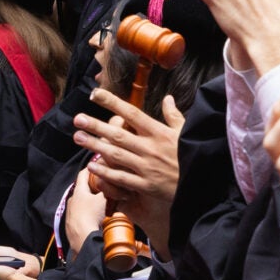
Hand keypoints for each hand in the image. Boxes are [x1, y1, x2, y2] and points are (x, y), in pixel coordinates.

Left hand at [64, 170, 105, 250]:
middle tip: (105, 186)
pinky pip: (81, 215)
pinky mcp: (71, 225)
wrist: (83, 239)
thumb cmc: (92, 216)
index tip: (98, 165)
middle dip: (93, 187)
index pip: (83, 174)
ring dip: (91, 202)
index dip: (92, 168)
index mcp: (79, 191)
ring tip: (103, 204)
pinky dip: (88, 214)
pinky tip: (97, 218)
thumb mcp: (105, 199)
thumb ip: (109, 189)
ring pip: (82, 203)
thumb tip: (116, 183)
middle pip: (83, 189)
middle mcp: (72, 201)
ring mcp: (70, 213)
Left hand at [77, 91, 184, 251]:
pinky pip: (121, 178)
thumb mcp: (186, 133)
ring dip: (95, 145)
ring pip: (116, 154)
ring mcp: (147, 167)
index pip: (132, 113)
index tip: (95, 94)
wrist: (202, 185)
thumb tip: (167, 98)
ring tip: (78, 137)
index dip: (112, 102)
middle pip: (118, 134)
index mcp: (159, 132)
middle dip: (96, 125)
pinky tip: (92, 166)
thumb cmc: (193, 156)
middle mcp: (150, 148)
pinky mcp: (146, 185)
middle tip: (77, 119)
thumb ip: (174, 116)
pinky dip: (106, 172)